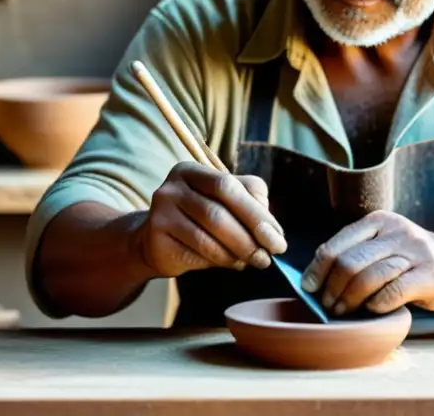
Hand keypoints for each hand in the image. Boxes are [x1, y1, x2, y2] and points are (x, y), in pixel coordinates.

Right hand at [138, 162, 287, 277]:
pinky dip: (219, 262)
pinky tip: (230, 263)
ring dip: (236, 254)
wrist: (155, 241)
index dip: (257, 214)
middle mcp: (172, 188)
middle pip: (218, 213)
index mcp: (191, 170)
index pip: (229, 186)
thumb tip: (272, 231)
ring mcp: (160, 214)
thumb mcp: (225, 202)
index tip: (278, 239)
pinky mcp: (156, 241)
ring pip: (208, 238)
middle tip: (267, 257)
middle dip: (249, 238)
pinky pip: (195, 255)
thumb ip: (250, 203)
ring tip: (251, 261)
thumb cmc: (199, 218)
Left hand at [300, 211, 433, 315]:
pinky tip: (372, 310)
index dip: (318, 268)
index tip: (308, 288)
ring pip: (369, 278)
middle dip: (332, 288)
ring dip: (350, 300)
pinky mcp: (429, 274)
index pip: (337, 244)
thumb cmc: (413, 260)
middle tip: (327, 306)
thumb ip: (358, 254)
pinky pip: (393, 292)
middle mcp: (395, 231)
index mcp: (379, 221)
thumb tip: (316, 279)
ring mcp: (414, 251)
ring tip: (342, 312)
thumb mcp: (386, 245)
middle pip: (350, 263)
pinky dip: (376, 305)